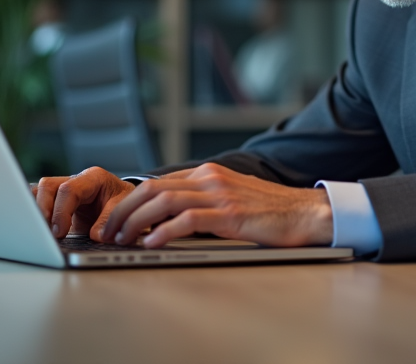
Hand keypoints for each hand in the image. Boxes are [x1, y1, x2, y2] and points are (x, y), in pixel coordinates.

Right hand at [32, 167, 135, 241]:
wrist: (127, 203)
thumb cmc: (125, 202)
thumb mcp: (125, 208)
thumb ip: (109, 219)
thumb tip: (95, 235)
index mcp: (93, 178)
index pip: (69, 189)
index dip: (61, 211)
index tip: (59, 231)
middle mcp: (76, 180)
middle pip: (48, 186)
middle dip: (43, 210)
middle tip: (46, 232)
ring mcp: (64, 189)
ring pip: (38, 192)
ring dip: (36, 212)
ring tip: (40, 232)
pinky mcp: (57, 202)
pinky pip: (38, 202)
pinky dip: (35, 214)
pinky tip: (37, 229)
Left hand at [101, 162, 332, 248]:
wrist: (306, 212)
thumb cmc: (271, 211)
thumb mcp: (231, 197)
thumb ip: (203, 201)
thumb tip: (168, 218)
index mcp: (208, 173)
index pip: (157, 182)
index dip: (130, 202)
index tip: (116, 221)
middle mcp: (210, 178)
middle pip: (153, 188)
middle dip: (124, 210)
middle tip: (110, 232)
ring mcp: (220, 194)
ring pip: (164, 201)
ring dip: (136, 221)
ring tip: (124, 239)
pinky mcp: (230, 214)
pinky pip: (187, 220)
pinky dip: (163, 232)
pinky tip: (153, 243)